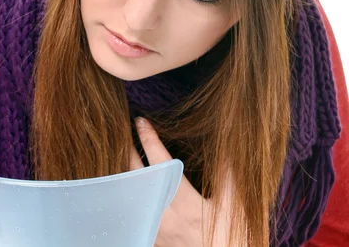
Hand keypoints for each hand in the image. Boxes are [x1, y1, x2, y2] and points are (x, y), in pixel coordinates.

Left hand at [130, 117, 234, 246]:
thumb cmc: (232, 238)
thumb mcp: (235, 206)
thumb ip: (228, 175)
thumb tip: (226, 142)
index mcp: (185, 204)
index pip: (160, 163)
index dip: (148, 139)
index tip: (140, 121)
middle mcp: (164, 216)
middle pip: (137, 177)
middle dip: (127, 152)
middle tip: (122, 132)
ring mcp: (155, 230)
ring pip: (131, 195)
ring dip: (125, 174)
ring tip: (122, 156)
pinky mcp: (152, 241)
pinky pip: (133, 213)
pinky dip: (128, 195)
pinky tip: (128, 186)